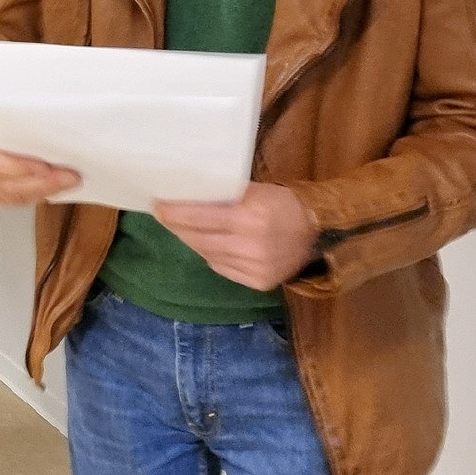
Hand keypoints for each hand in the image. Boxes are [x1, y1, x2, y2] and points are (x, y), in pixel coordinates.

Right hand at [0, 120, 80, 205]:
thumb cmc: (2, 122)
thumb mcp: (8, 116)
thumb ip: (23, 126)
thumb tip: (55, 135)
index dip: (22, 166)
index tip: (49, 167)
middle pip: (4, 181)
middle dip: (40, 182)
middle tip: (68, 177)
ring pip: (9, 195)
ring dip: (40, 191)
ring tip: (64, 183)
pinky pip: (10, 202)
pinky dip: (31, 197)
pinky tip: (47, 190)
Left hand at [153, 183, 318, 291]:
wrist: (318, 233)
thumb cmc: (282, 203)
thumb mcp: (255, 190)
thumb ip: (224, 196)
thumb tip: (186, 196)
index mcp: (249, 217)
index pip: (199, 216)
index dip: (174, 213)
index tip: (157, 205)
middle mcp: (251, 246)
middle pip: (198, 238)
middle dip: (176, 226)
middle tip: (162, 215)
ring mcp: (255, 268)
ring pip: (207, 254)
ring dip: (191, 241)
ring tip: (181, 228)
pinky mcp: (258, 283)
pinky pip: (221, 268)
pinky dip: (211, 255)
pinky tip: (208, 245)